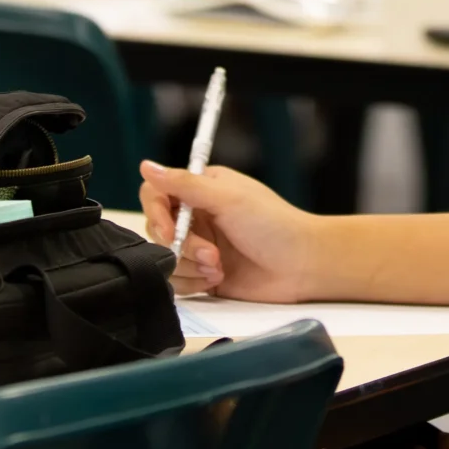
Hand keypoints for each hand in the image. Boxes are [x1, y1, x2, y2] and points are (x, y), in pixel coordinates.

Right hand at [139, 160, 319, 300]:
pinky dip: (192, 282)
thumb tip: (146, 166)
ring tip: (219, 268)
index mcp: (202, 190)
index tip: (169, 229)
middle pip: (157, 230)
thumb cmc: (273, 224)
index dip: (156, 213)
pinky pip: (176, 280)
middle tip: (211, 254)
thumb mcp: (228, 198)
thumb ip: (185, 184)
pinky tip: (217, 279)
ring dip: (188, 266)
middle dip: (181, 246)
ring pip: (165, 258)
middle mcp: (197, 216)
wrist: (302, 266)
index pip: (156, 194)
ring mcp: (199, 247)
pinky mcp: (202, 274)